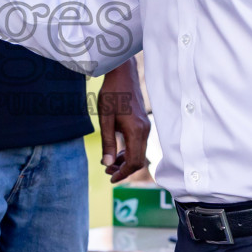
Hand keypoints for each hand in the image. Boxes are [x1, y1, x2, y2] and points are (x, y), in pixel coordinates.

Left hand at [98, 64, 149, 183]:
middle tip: (107, 170)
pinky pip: (139, 143)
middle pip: (138, 160)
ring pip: (139, 152)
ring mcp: (145, 126)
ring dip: (125, 160)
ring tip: (109, 162)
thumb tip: (107, 164)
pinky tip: (116, 151)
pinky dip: (128, 151)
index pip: (133, 162)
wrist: (122, 74)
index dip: (122, 173)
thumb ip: (108, 143)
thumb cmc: (111, 94)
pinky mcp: (143, 123)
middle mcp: (144, 131)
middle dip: (124, 169)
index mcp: (136, 131)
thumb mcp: (105, 119)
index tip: (110, 177)